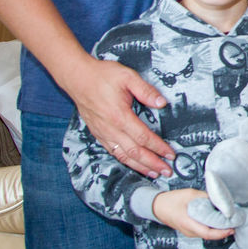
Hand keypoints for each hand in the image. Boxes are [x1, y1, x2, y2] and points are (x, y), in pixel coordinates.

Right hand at [64, 56, 172, 177]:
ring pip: (123, 155)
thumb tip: (162, 103)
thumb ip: (145, 90)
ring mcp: (102, 132)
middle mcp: (110, 128)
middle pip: (134, 152)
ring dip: (139, 166)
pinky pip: (113, 152)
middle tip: (167, 171)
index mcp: (119, 116)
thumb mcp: (127, 76)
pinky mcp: (97, 133)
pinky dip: (125, 161)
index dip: (158, 147)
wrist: (77, 77)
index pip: (143, 137)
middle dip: (152, 163)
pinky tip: (133, 164)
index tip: (170, 154)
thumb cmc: (102, 75)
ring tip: (153, 173)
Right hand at [152, 189, 234, 240]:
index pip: (207, 233)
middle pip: (209, 235)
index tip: (232, 227)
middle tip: (235, 221)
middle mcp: (189, 230)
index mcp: (188, 222)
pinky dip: (212, 227)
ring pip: (207, 234)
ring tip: (229, 220)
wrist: (158, 206)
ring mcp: (189, 232)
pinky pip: (203, 230)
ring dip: (218, 229)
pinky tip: (218, 220)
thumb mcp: (190, 194)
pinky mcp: (189, 229)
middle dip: (223, 230)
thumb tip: (220, 199)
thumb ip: (205, 197)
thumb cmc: (171, 200)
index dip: (221, 232)